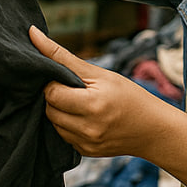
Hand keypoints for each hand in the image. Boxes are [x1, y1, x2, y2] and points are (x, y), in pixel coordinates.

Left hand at [29, 26, 171, 158]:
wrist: (153, 130)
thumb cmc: (129, 96)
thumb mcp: (100, 73)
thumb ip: (62, 56)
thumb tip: (33, 34)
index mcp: (92, 105)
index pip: (51, 93)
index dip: (54, 83)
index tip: (67, 78)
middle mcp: (88, 128)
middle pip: (49, 109)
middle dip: (56, 97)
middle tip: (74, 89)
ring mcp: (86, 143)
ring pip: (53, 123)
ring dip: (60, 111)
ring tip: (79, 103)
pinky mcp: (85, 152)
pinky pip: (63, 136)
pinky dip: (68, 125)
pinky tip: (84, 118)